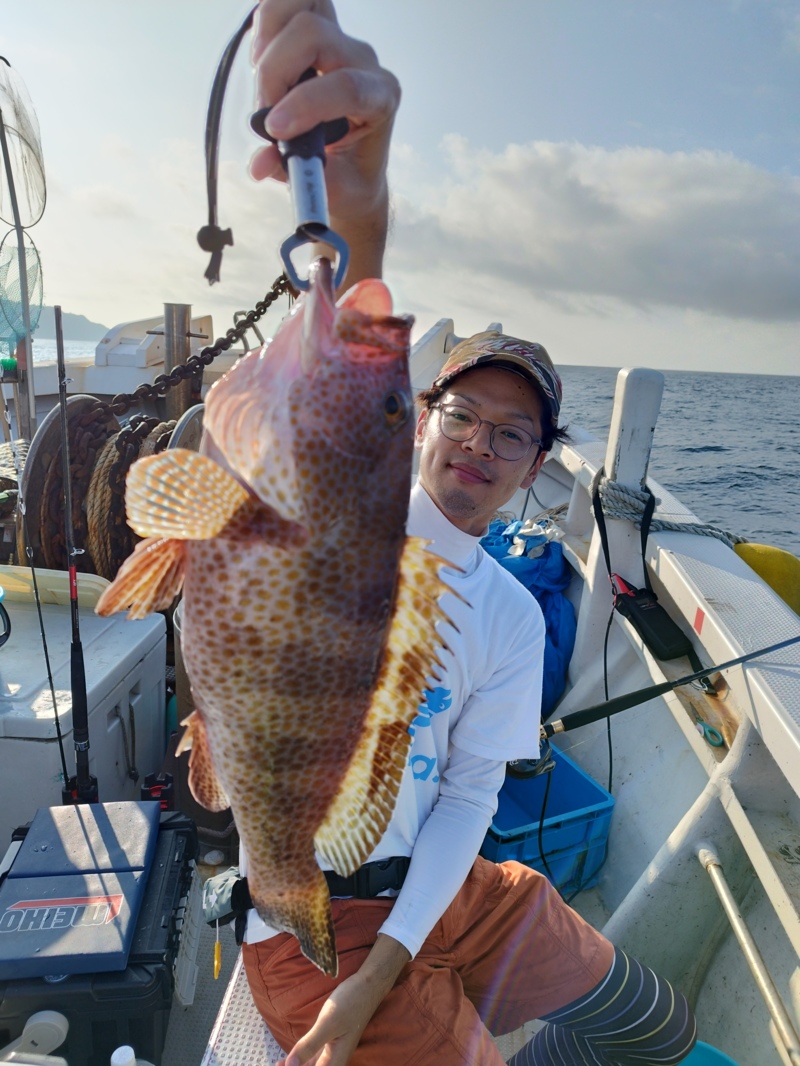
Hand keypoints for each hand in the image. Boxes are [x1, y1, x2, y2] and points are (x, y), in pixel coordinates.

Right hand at [251, 0, 399, 283]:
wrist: (353, 170)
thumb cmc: (348, 180)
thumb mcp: (332, 190)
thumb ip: (299, 176)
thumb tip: (258, 165)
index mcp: (381, 100)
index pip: (346, 86)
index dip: (305, 104)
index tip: (273, 130)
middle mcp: (364, 63)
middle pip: (314, 35)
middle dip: (276, 73)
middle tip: (262, 115)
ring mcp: (341, 43)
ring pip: (301, 10)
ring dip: (267, 43)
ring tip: (261, 85)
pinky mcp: (318, 35)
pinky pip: (289, 8)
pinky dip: (266, 27)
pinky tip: (261, 61)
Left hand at [278, 933, 410, 1065]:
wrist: (367, 986)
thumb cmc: (350, 1003)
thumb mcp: (328, 1023)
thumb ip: (309, 1045)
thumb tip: (290, 1065)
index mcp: (335, 1061)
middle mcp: (334, 1060)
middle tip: (275, 1064)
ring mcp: (332, 1051)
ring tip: (276, 1065)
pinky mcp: (330, 1041)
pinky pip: (313, 1058)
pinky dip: (300, 1060)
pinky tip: (287, 1060)